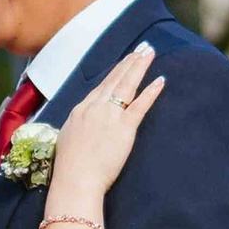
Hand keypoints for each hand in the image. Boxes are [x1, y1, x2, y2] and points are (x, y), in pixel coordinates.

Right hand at [47, 43, 162, 216]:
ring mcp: (109, 116)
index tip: (124, 62)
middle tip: (141, 49)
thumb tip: (81, 128)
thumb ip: (78, 128)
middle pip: (114, 80)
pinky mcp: (124, 128)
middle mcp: (94, 107)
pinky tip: (160, 80)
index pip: (100, 87)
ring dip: (139, 67)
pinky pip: (140, 105)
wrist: (75, 180)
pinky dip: (151, 91)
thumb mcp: (67, 140)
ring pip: (127, 85)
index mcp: (80, 110)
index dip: (114, 73)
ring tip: (150, 53)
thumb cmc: (70, 168)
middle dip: (129, 63)